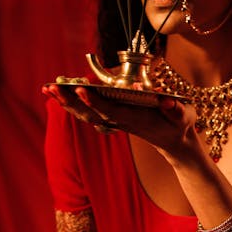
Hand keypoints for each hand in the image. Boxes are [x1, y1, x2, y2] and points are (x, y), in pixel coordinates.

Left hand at [45, 83, 199, 159]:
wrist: (175, 142)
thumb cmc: (180, 127)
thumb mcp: (184, 118)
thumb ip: (176, 110)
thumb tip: (166, 100)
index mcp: (135, 119)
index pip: (110, 110)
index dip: (94, 101)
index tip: (80, 88)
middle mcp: (121, 121)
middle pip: (90, 113)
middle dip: (70, 101)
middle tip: (50, 88)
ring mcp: (115, 121)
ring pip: (86, 113)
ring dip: (66, 102)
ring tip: (47, 89)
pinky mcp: (113, 118)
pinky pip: (89, 112)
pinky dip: (73, 103)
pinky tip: (60, 94)